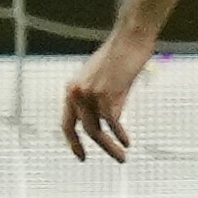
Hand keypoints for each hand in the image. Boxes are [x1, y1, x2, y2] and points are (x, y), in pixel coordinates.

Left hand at [61, 29, 153, 161]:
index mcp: (72, 89)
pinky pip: (112, 123)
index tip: (81, 156)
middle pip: (86, 130)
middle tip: (115, 158)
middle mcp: (76, 93)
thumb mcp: (107, 83)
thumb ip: (105, 102)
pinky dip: (120, 135)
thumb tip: (112, 125)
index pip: (67, 124)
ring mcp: (90, 94)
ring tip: (122, 156)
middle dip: (101, 148)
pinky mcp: (105, 94)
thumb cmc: (122, 57)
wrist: (131, 38)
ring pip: (97, 131)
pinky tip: (127, 142)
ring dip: (110, 147)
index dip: (73, 143)